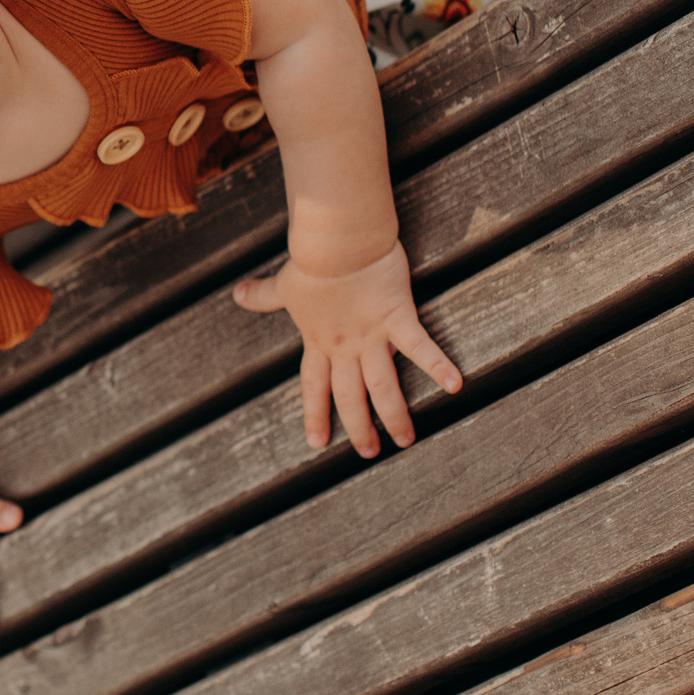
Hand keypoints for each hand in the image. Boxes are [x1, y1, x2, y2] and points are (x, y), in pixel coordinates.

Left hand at [234, 240, 462, 456]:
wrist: (335, 241)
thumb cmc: (310, 262)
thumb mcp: (284, 285)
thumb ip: (263, 296)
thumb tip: (237, 293)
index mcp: (318, 341)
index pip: (315, 386)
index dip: (315, 414)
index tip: (316, 443)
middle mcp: (344, 346)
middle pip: (350, 395)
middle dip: (358, 427)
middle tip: (368, 453)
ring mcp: (372, 335)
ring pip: (383, 385)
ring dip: (394, 414)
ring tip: (406, 439)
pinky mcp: (397, 316)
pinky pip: (420, 346)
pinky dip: (438, 365)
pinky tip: (456, 386)